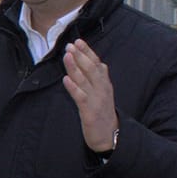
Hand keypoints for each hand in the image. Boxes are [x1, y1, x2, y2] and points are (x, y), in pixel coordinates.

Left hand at [60, 38, 118, 153]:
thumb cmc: (102, 113)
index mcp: (105, 84)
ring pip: (85, 80)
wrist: (110, 136)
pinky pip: (81, 98)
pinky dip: (73, 88)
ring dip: (75, 67)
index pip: (97, 64)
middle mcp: (102, 89)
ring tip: (66, 56)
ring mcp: (97, 100)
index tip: (78, 41)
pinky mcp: (90, 112)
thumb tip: (89, 62)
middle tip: (70, 44)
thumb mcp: (102, 93)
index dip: (88, 52)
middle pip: (91, 69)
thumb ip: (96, 78)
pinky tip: (66, 80)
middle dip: (80, 55)